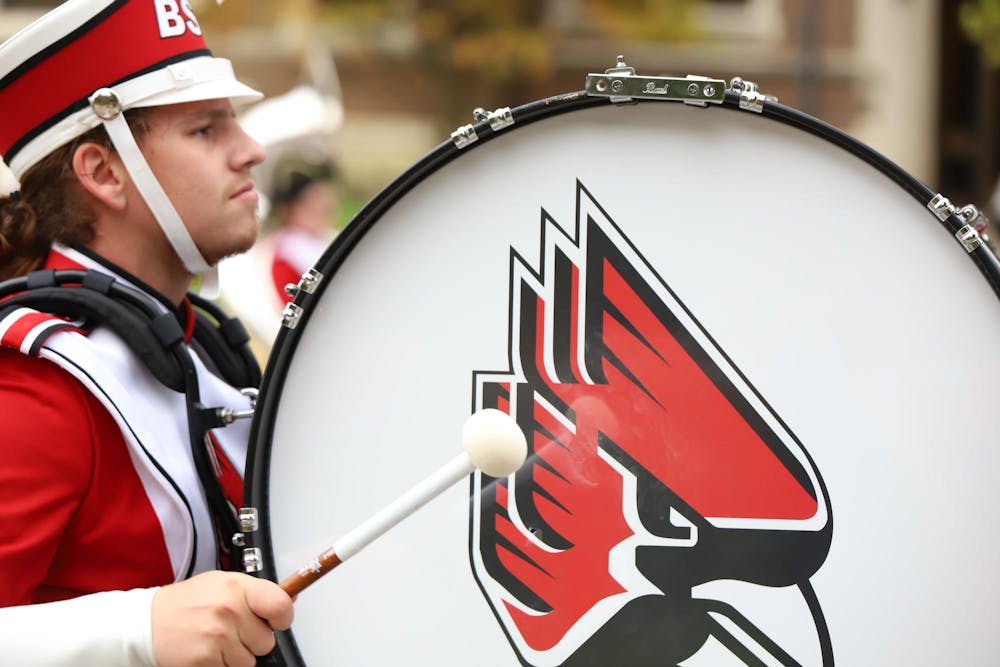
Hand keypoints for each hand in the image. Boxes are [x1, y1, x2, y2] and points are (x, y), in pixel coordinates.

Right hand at [151, 571, 293, 666]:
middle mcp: (228, 610)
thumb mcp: (223, 583)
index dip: (284, 617)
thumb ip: (256, 592)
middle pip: (267, 641)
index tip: (278, 620)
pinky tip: (207, 650)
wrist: (148, 623)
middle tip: (232, 629)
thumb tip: (290, 600)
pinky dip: (221, 664)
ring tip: (217, 639)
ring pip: (250, 660)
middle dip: (253, 639)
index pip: (280, 605)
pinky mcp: (205, 660)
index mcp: (236, 587)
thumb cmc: (188, 602)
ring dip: (237, 655)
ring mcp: (216, 637)